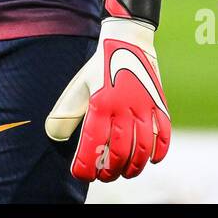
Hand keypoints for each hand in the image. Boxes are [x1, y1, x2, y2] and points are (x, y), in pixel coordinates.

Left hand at [45, 16, 170, 181]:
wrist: (127, 41)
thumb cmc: (98, 68)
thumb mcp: (78, 87)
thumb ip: (66, 113)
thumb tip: (54, 137)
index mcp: (100, 103)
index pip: (92, 145)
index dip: (86, 166)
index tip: (82, 175)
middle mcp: (123, 107)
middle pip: (118, 152)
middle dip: (109, 171)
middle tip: (104, 176)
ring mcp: (144, 106)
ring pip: (142, 149)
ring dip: (133, 167)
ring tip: (125, 172)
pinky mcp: (160, 104)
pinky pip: (163, 134)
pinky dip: (159, 152)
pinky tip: (151, 160)